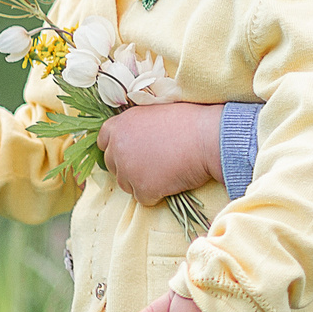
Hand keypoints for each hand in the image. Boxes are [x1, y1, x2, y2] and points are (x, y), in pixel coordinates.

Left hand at [95, 101, 227, 202]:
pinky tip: (172, 180)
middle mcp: (118, 147)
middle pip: (113, 166)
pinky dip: (157, 194)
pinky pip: (144, 198)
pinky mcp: (143, 188)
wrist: (208, 137)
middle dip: (129, 168)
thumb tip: (131, 139)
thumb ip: (136, 126)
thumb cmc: (189, 121)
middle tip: (153, 164)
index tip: (131, 152)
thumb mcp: (154, 113)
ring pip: (127, 185)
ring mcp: (128, 169)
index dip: (117, 148)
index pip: (103, 141)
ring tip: (166, 170)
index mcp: (119, 125)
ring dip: (142, 182)